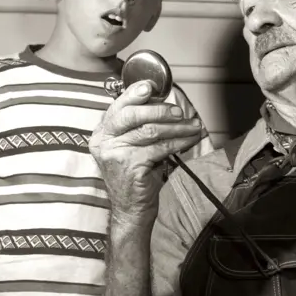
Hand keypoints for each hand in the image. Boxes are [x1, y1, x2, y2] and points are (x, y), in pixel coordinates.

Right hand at [89, 81, 202, 222]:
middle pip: (132, 115)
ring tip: (193, 126)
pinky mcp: (130, 165)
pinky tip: (190, 140)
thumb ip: (139, 126)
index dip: (134, 93)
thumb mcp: (132, 146)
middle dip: (160, 110)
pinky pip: (160, 147)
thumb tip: (164, 104)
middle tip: (179, 112)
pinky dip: (179, 142)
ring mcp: (115, 153)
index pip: (118, 107)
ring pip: (151, 131)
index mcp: (102, 133)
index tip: (152, 87)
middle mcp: (103, 141)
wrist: (131, 209)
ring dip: (177, 127)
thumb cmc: (136, 174)